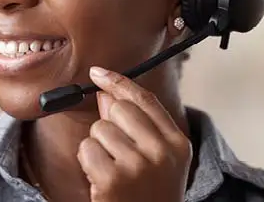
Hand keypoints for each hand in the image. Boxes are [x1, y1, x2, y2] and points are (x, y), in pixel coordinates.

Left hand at [77, 66, 191, 201]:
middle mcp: (162, 152)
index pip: (145, 100)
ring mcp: (138, 165)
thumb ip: (136, 126)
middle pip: (119, 109)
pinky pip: (86, 149)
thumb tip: (108, 94)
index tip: (100, 73)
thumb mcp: (154, 160)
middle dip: (109, 126)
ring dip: (97, 149)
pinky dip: (87, 164)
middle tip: (117, 153)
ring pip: (99, 130)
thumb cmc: (149, 194)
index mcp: (177, 144)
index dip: (119, 82)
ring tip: (112, 171)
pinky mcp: (113, 178)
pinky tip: (102, 181)